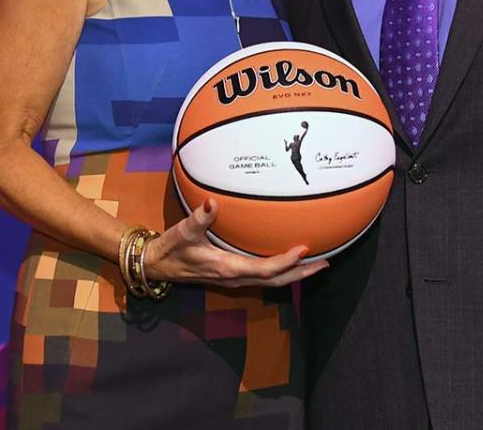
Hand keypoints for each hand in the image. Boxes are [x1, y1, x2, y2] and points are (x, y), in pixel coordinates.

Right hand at [143, 198, 328, 287]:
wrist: (157, 265)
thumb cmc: (170, 248)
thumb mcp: (182, 232)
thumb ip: (199, 218)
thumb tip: (212, 202)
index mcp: (227, 268)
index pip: (264, 269)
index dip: (285, 261)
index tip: (304, 248)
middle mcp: (235, 277)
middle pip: (276, 280)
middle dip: (301, 273)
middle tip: (326, 262)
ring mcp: (235, 279)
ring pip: (272, 281)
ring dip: (295, 273)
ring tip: (317, 263)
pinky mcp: (233, 275)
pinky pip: (264, 275)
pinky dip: (282, 270)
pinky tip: (291, 260)